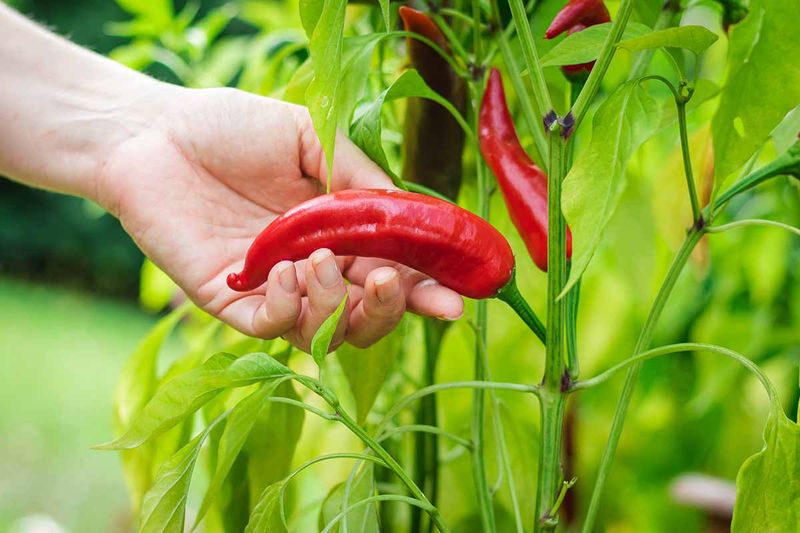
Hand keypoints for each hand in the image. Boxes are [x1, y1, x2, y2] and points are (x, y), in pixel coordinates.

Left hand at [95, 85, 463, 350]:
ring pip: (325, 333)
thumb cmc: (232, 128)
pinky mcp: (228, 300)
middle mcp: (310, 268)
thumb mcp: (311, 136)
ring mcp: (271, 289)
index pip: (388, 273)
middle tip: (390, 283)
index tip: (455, 298)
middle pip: (364, 317)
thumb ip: (358, 176)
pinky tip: (288, 272)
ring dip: (336, 306)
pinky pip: (271, 328)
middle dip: (390, 310)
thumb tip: (407, 213)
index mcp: (337, 233)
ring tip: (319, 259)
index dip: (424, 290)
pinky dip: (291, 310)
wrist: (156, 131)